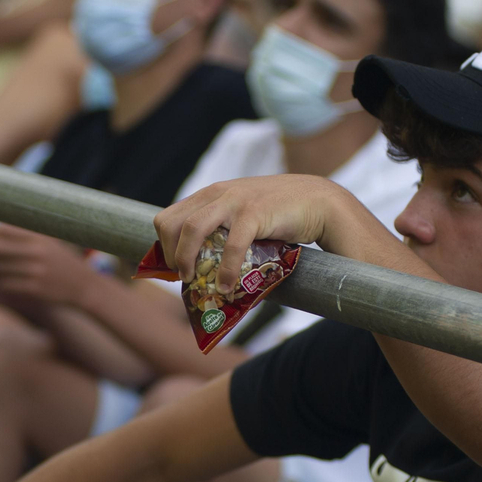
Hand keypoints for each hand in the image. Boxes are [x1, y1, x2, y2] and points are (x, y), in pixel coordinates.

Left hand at [0, 225, 94, 305]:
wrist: (84, 286)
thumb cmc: (61, 262)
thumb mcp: (48, 242)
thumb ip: (25, 235)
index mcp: (38, 236)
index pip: (1, 229)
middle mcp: (37, 251)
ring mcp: (36, 271)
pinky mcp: (35, 289)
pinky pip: (5, 284)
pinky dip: (0, 284)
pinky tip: (3, 284)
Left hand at [153, 175, 340, 292]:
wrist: (317, 201)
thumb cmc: (278, 216)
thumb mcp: (241, 216)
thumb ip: (221, 230)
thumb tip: (202, 268)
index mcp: (209, 195)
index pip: (167, 218)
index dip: (164, 246)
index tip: (174, 267)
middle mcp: (217, 194)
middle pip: (171, 224)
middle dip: (171, 255)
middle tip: (184, 276)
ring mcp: (235, 201)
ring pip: (192, 230)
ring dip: (186, 260)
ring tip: (194, 281)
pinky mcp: (255, 213)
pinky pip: (232, 246)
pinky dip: (226, 271)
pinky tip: (226, 286)